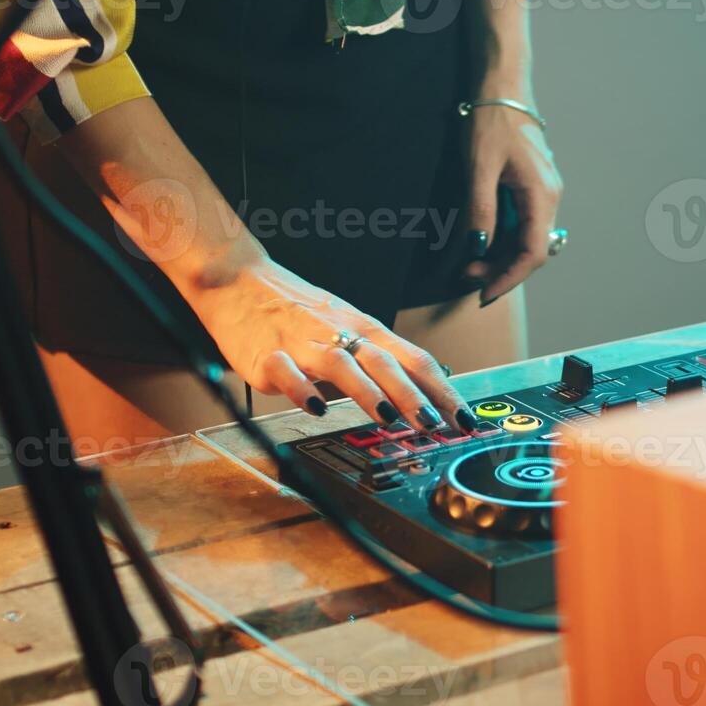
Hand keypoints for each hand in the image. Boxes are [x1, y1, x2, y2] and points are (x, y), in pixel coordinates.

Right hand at [185, 254, 472, 431]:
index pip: (415, 360)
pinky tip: (317, 409)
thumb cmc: (300, 310)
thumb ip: (382, 359)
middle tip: (435, 425)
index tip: (465, 419)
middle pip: (385, 363)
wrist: (240, 281)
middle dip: (414, 396)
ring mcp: (304, 344)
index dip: (443, 390)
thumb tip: (428, 389)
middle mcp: (341, 334)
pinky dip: (303, 391)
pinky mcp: (267, 356)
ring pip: (343, 365)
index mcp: (366, 330)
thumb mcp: (349, 328)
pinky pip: (287, 373)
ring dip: (368, 392)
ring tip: (388, 418)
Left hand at [463, 99, 563, 304]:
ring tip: (469, 260)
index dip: (509, 278)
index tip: (483, 292)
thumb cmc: (492, 121)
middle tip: (466, 274)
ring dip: (501, 255)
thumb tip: (477, 247)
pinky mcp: (533, 186)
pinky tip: (481, 238)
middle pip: (532, 250)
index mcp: (541, 195)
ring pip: (527, 238)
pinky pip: (523, 222)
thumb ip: (480, 209)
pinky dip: (503, 237)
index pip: (533, 253)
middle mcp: (549, 197)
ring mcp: (543, 192)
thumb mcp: (479, 166)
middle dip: (500, 269)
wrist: (503, 87)